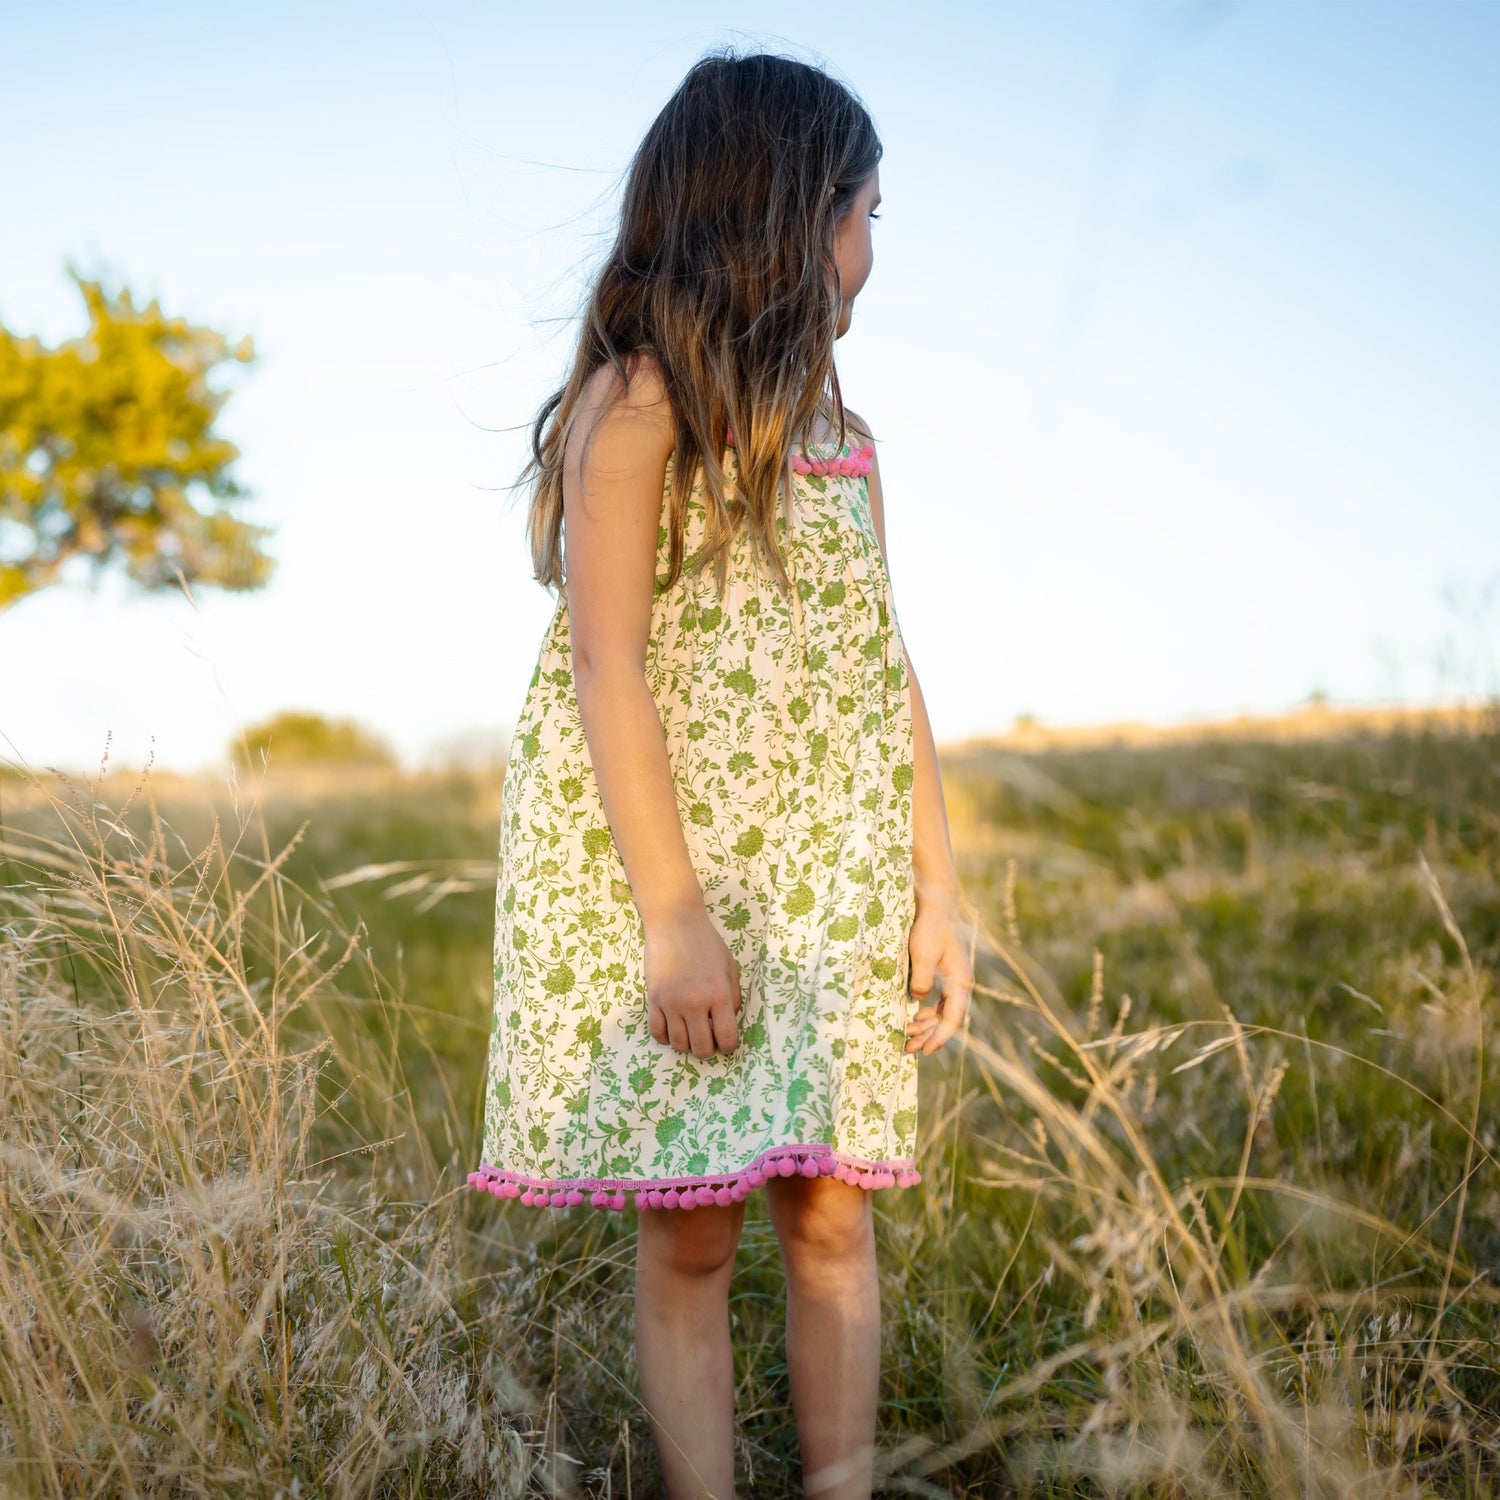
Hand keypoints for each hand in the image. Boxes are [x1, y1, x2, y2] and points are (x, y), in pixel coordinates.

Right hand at [643, 905, 743, 1057]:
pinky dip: (665, 1037)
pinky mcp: (653, 999)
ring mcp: (671, 1003)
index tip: (725, 1040)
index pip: (727, 1038)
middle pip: (701, 1048)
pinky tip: (671, 1029)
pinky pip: (656, 1032)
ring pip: (678, 1044)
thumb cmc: (706, 942)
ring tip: (689, 1032)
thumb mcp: (730, 966)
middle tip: (707, 1038)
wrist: (675, 923)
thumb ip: (734, 996)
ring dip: (686, 1044)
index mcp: (719, 995)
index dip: (728, 1046)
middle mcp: (695, 1003)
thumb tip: (730, 1019)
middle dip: (707, 1049)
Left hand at [904, 893, 973, 1054]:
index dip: (939, 1038)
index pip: (953, 1019)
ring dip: (926, 1025)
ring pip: (942, 1012)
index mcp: (960, 982)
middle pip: (947, 1020)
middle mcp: (960, 984)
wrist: (936, 905)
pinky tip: (914, 1015)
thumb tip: (918, 1001)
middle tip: (908, 1048)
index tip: (925, 1051)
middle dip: (929, 1036)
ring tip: (907, 1035)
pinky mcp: (943, 974)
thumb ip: (921, 980)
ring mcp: (953, 980)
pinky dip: (927, 1012)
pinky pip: (938, 1001)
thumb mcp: (923, 954)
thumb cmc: (930, 928)